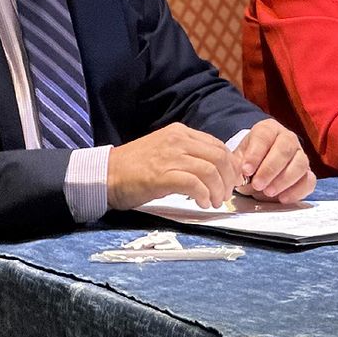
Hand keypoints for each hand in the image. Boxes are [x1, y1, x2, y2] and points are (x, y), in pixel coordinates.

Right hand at [107, 123, 242, 210]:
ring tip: (215, 202)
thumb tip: (215, 171)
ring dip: (218, 190)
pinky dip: (204, 195)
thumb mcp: (165, 152)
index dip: (231, 165)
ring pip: (211, 170)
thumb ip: (188, 155)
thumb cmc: (134, 168)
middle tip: (226, 195)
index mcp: (181, 133)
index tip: (232, 181)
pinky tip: (203, 203)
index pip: (218, 145)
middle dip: (228, 179)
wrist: (105, 174)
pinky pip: (194, 184)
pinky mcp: (162, 175)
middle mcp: (178, 140)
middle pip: (220, 157)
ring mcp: (170, 156)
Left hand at [232, 118, 316, 202]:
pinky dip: (297, 191)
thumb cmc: (247, 162)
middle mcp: (288, 139)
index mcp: (268, 130)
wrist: (256, 170)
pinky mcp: (307, 174)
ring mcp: (301, 156)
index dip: (255, 154)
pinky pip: (309, 181)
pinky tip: (282, 198)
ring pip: (300, 164)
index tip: (246, 171)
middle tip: (257, 184)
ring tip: (268, 192)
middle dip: (270, 169)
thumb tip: (240, 176)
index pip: (264, 136)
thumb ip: (237, 165)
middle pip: (285, 149)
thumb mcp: (237, 159)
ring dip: (284, 180)